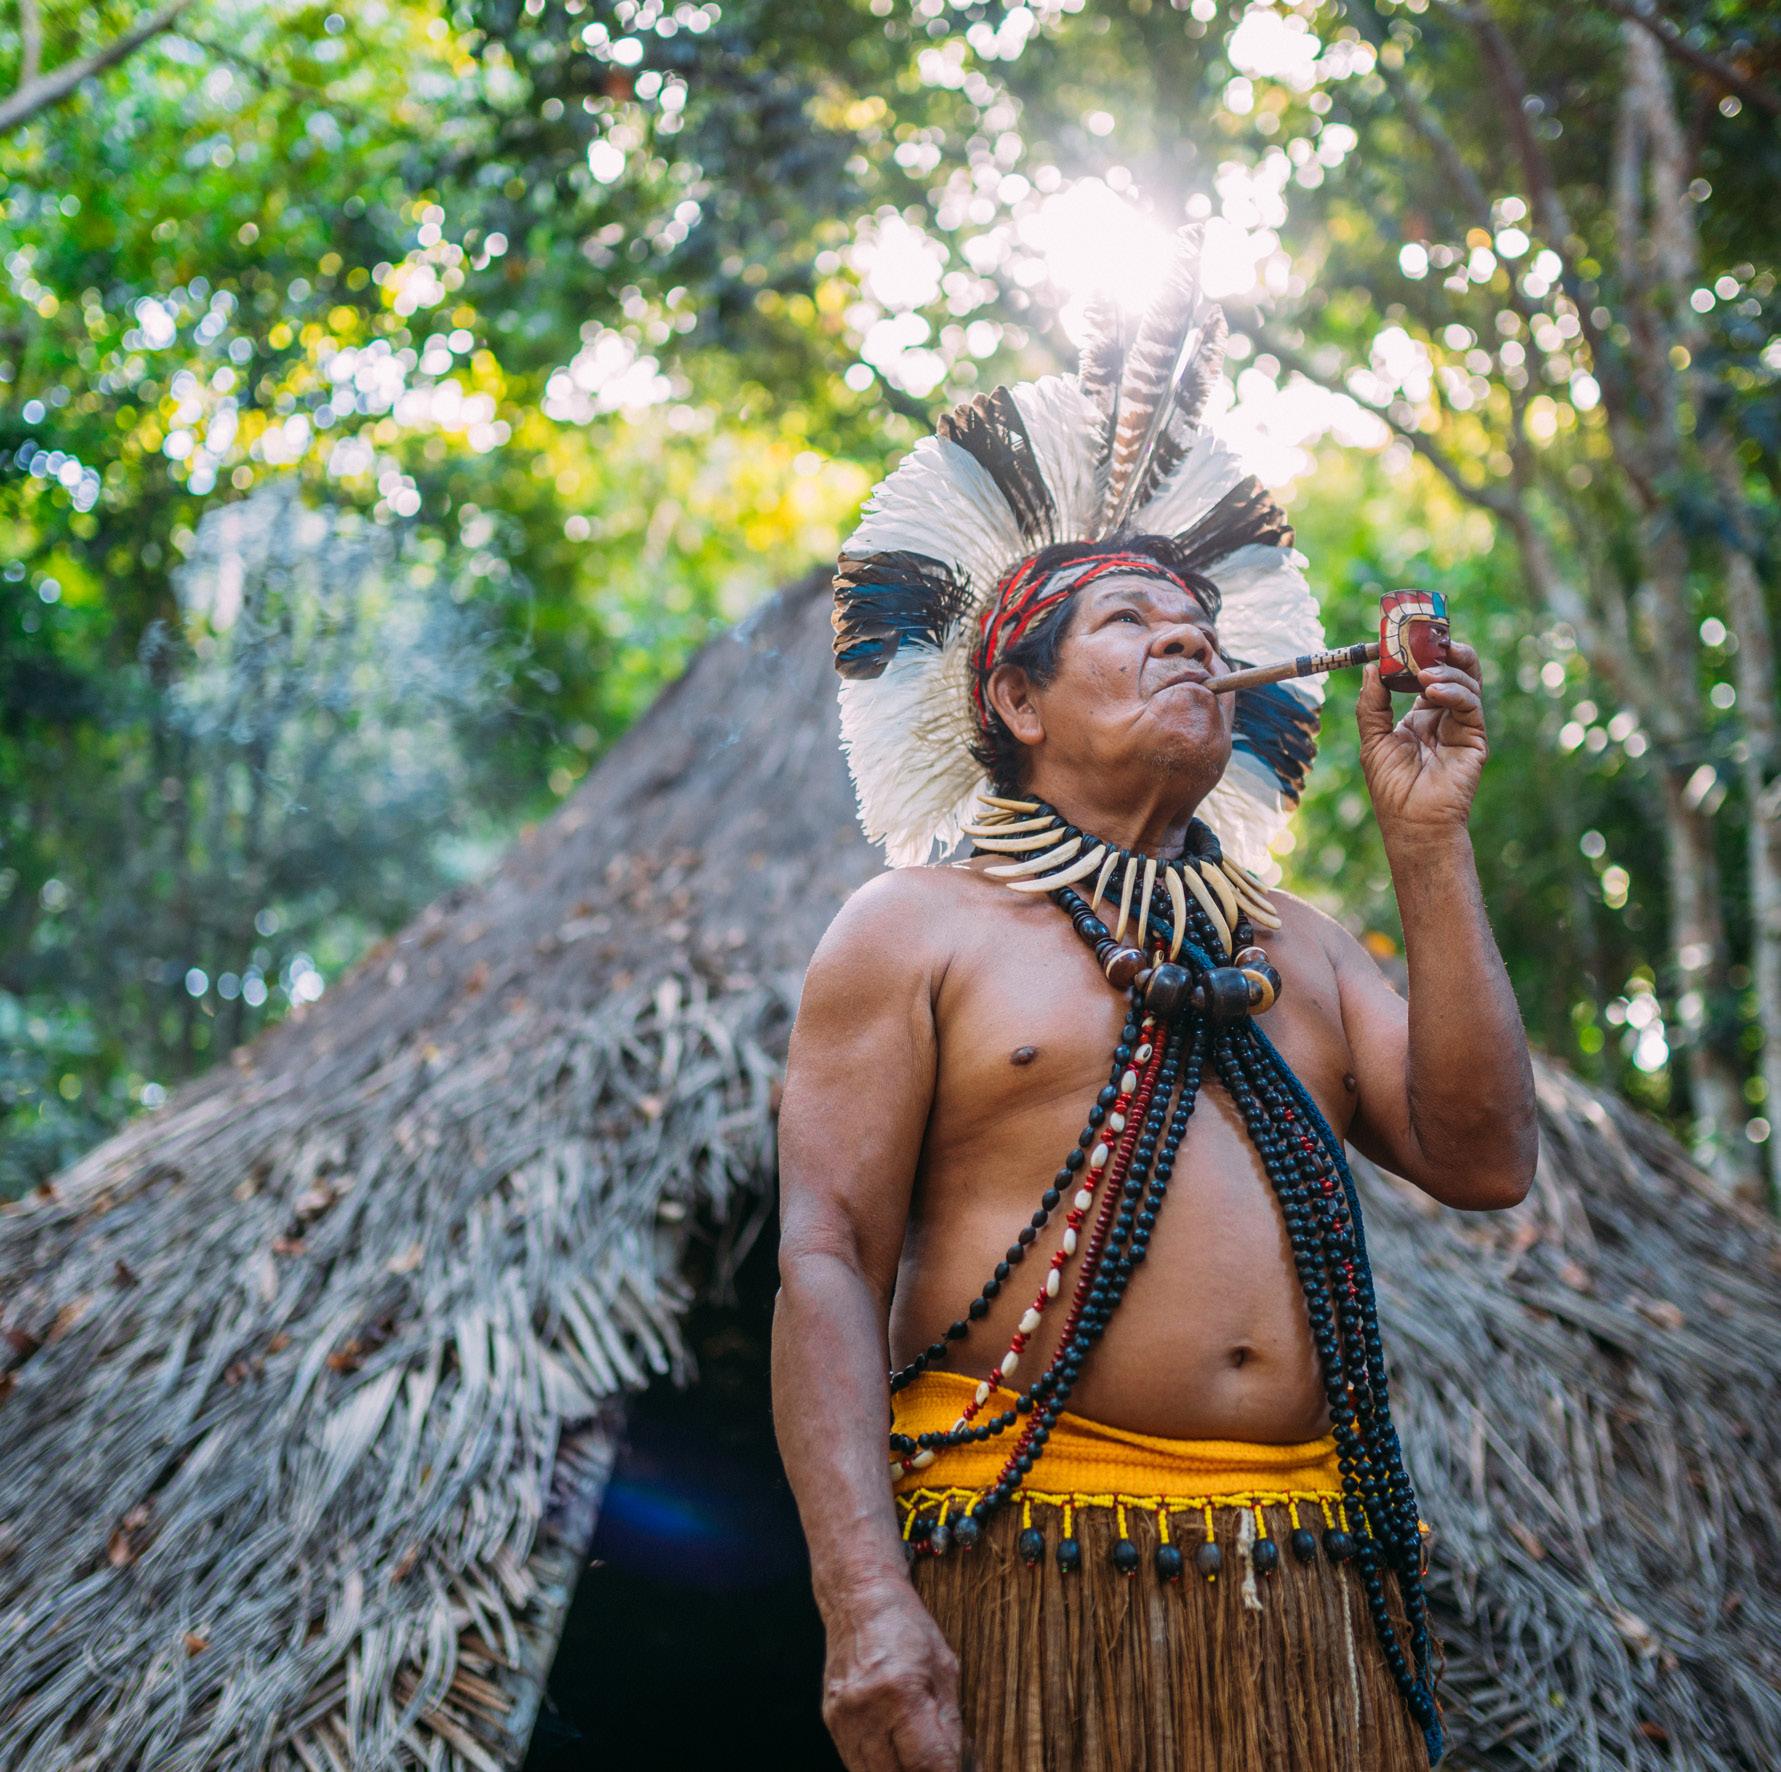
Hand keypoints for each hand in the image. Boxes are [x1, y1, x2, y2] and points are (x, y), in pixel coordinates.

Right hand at [821, 1583, 965, 1771]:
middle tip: (941, 1765)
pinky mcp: (831, 1723)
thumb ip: (952, 1727)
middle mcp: (866, 1710)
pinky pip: (857, 1764)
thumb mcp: (945, 1670)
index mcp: (901, 1692)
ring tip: (919, 1759)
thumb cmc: (906, 1628)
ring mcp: (843, 1719)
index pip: (928, 1765)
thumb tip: (964, 1770)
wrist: (859, 1599)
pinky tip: (896, 1756)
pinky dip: (880, 1768)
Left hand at [1356, 639, 1486, 838]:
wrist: (1412, 822)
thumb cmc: (1392, 787)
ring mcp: (1461, 724)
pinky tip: (1435, 691)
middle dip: (1442, 649)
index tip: (1403, 634)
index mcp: (1419, 715)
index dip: (1417, 654)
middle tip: (1429, 634)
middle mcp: (1443, 715)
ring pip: (1466, 681)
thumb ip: (1372, 704)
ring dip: (1447, 670)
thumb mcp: (1373, 739)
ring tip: (1425, 672)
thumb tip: (1372, 667)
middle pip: (1451, 670)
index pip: (1424, 673)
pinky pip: (1470, 703)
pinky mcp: (1475, 736)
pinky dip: (1454, 692)